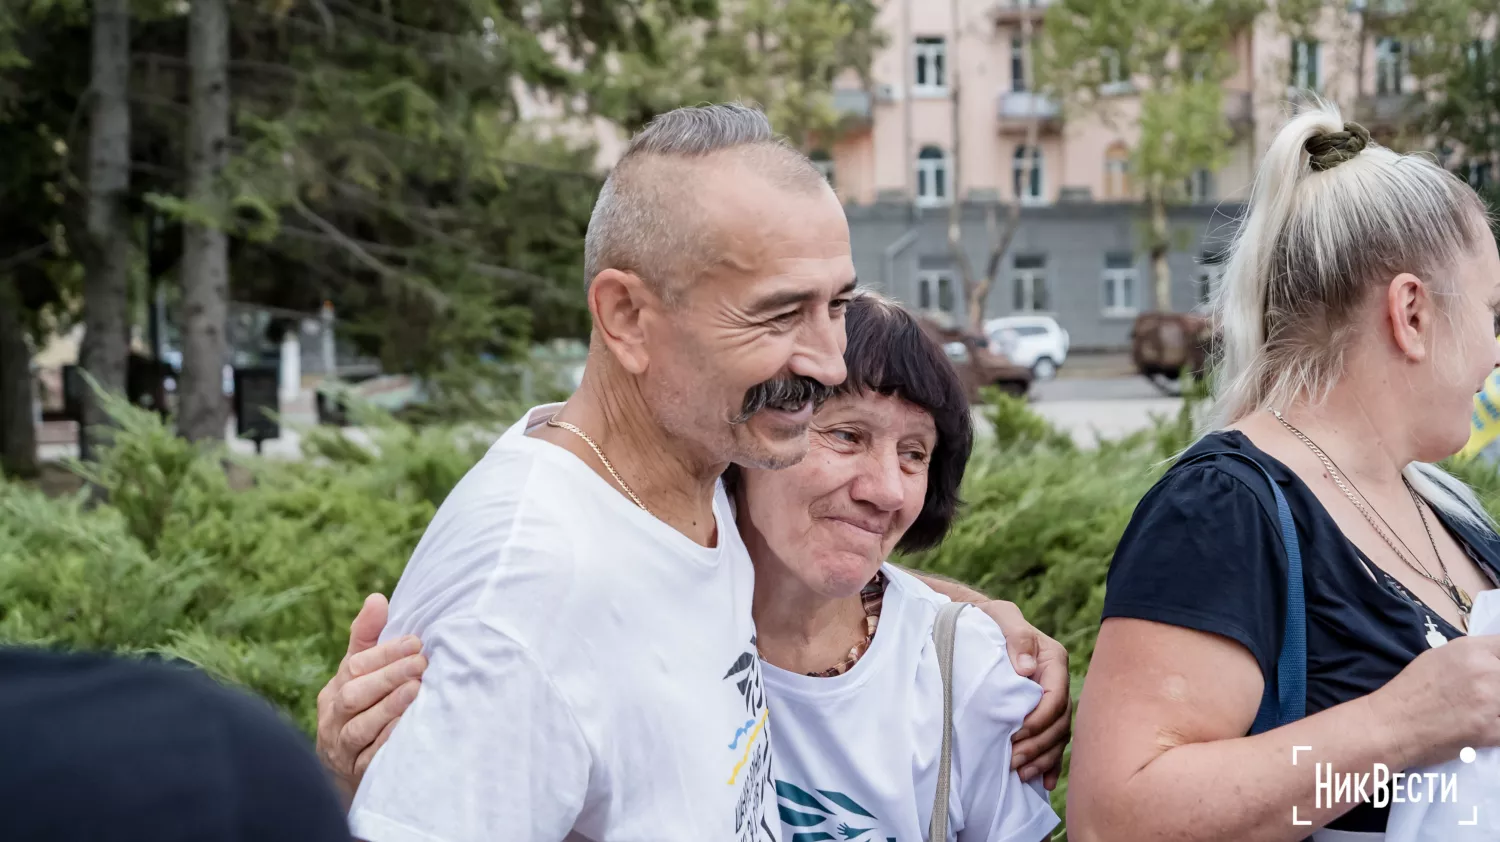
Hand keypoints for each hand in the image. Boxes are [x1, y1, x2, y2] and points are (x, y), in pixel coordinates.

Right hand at [315, 593, 428, 805]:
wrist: (347, 773)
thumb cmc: (361, 712)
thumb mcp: (360, 675)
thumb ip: (368, 640)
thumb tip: (377, 599)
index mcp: (335, 691)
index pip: (354, 667)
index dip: (384, 654)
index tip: (415, 642)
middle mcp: (333, 719)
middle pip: (354, 696)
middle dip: (387, 677)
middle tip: (420, 662)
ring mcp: (342, 749)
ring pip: (359, 728)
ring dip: (388, 708)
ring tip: (416, 690)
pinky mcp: (356, 774)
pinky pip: (369, 759)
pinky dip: (387, 743)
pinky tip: (407, 729)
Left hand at [974, 599, 1071, 789]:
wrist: (979, 625)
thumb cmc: (989, 619)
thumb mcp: (1002, 616)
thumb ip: (1017, 637)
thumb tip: (1026, 670)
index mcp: (1052, 660)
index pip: (1055, 696)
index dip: (1039, 719)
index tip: (1016, 732)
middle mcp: (1056, 681)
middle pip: (1058, 721)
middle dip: (1038, 744)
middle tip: (1012, 760)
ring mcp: (1049, 699)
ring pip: (1057, 735)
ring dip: (1042, 758)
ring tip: (1020, 773)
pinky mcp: (1040, 713)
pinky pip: (1052, 741)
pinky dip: (1050, 763)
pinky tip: (1044, 782)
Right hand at [1368, 633, 1499, 769]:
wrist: (1391, 726)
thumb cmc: (1409, 691)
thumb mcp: (1438, 658)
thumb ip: (1472, 657)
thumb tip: (1493, 662)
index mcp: (1471, 650)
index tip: (1494, 669)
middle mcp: (1485, 671)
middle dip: (1497, 686)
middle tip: (1483, 696)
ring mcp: (1490, 702)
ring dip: (1496, 708)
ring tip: (1479, 712)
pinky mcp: (1491, 731)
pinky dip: (1495, 728)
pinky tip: (1481, 728)